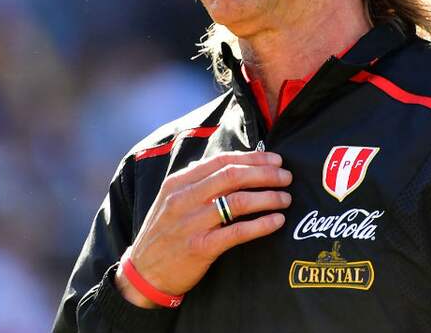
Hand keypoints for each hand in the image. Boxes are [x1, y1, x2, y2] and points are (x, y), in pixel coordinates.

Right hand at [114, 150, 291, 307]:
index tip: (274, 160)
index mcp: (178, 183)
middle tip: (287, 177)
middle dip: (265, 174)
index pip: (222, 162)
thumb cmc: (165, 233)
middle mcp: (183, 199)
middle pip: (233, 177)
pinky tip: (276, 221)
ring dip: (267, 197)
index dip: (252, 158)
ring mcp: (191, 223)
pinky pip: (237, 232)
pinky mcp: (200, 248)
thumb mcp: (172, 200)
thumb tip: (235, 166)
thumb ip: (198, 183)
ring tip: (286, 198)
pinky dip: (261, 224)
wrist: (144, 273)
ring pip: (238, 202)